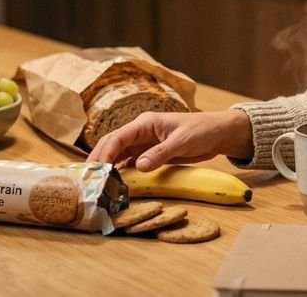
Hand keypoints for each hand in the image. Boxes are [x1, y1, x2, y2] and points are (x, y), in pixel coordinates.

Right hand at [86, 110, 253, 171]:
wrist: (218, 134)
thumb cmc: (201, 130)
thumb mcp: (181, 141)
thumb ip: (160, 153)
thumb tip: (139, 166)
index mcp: (145, 123)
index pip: (118, 136)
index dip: (105, 152)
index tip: (97, 169)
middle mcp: (140, 133)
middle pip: (113, 144)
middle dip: (100, 160)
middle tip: (88, 179)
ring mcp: (144, 144)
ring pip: (119, 155)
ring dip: (108, 167)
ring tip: (97, 184)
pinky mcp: (150, 155)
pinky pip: (130, 163)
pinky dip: (121, 172)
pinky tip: (115, 184)